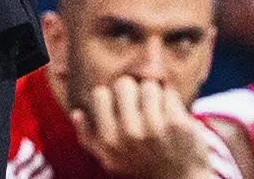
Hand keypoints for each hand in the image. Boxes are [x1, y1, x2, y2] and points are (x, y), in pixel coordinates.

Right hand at [70, 77, 211, 178]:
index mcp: (108, 141)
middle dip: (133, 91)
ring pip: (149, 86)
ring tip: (158, 112)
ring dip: (154, 96)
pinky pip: (169, 94)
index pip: (100, 94)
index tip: (122, 109)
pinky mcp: (177, 124)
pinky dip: (171, 102)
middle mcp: (129, 134)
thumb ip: (88, 138)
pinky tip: (172, 117)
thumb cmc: (144, 168)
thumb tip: (77, 112)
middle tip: (142, 107)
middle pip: (124, 84)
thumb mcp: (110, 160)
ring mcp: (154, 129)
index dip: (112, 99)